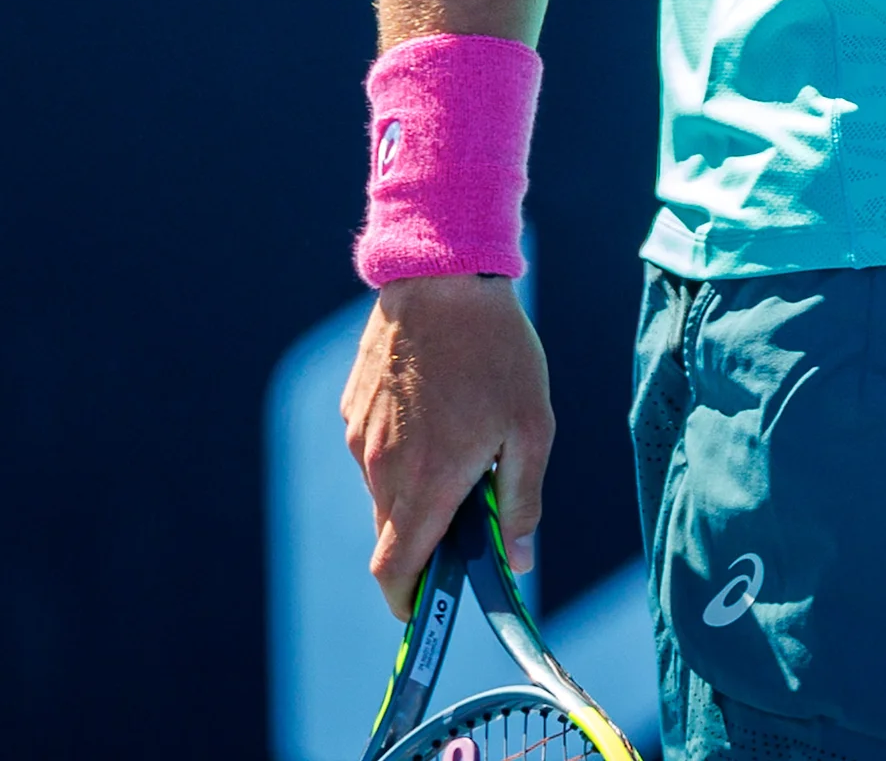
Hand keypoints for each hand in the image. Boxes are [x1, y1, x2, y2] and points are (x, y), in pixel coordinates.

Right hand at [341, 272, 551, 615]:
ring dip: (417, 487)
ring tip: (464, 439)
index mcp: (425, 483)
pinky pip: (375, 450)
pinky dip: (404, 450)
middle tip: (472, 512)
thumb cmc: (497, 353)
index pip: (395, 571)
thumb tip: (519, 561)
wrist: (443, 278)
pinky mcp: (352, 410)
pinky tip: (440, 408)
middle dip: (427, 541)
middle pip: (393, 535)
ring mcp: (360, 438)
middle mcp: (381, 468)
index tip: (428, 606)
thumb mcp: (532, 428)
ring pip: (384, 491)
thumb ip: (522, 502)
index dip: (408, 601)